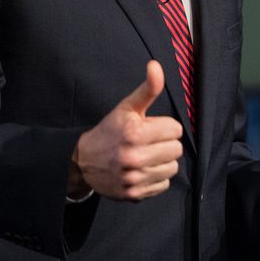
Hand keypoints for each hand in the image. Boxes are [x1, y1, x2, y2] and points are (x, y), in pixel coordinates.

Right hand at [68, 60, 183, 200]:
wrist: (83, 161)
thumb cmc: (110, 131)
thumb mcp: (127, 107)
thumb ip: (147, 88)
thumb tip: (156, 65)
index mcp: (134, 133)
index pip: (176, 130)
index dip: (165, 127)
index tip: (151, 128)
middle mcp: (134, 157)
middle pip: (176, 149)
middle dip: (165, 144)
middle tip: (148, 143)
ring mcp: (134, 178)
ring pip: (172, 168)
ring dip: (162, 162)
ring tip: (146, 156)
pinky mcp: (134, 194)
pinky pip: (164, 185)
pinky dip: (156, 178)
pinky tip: (142, 170)